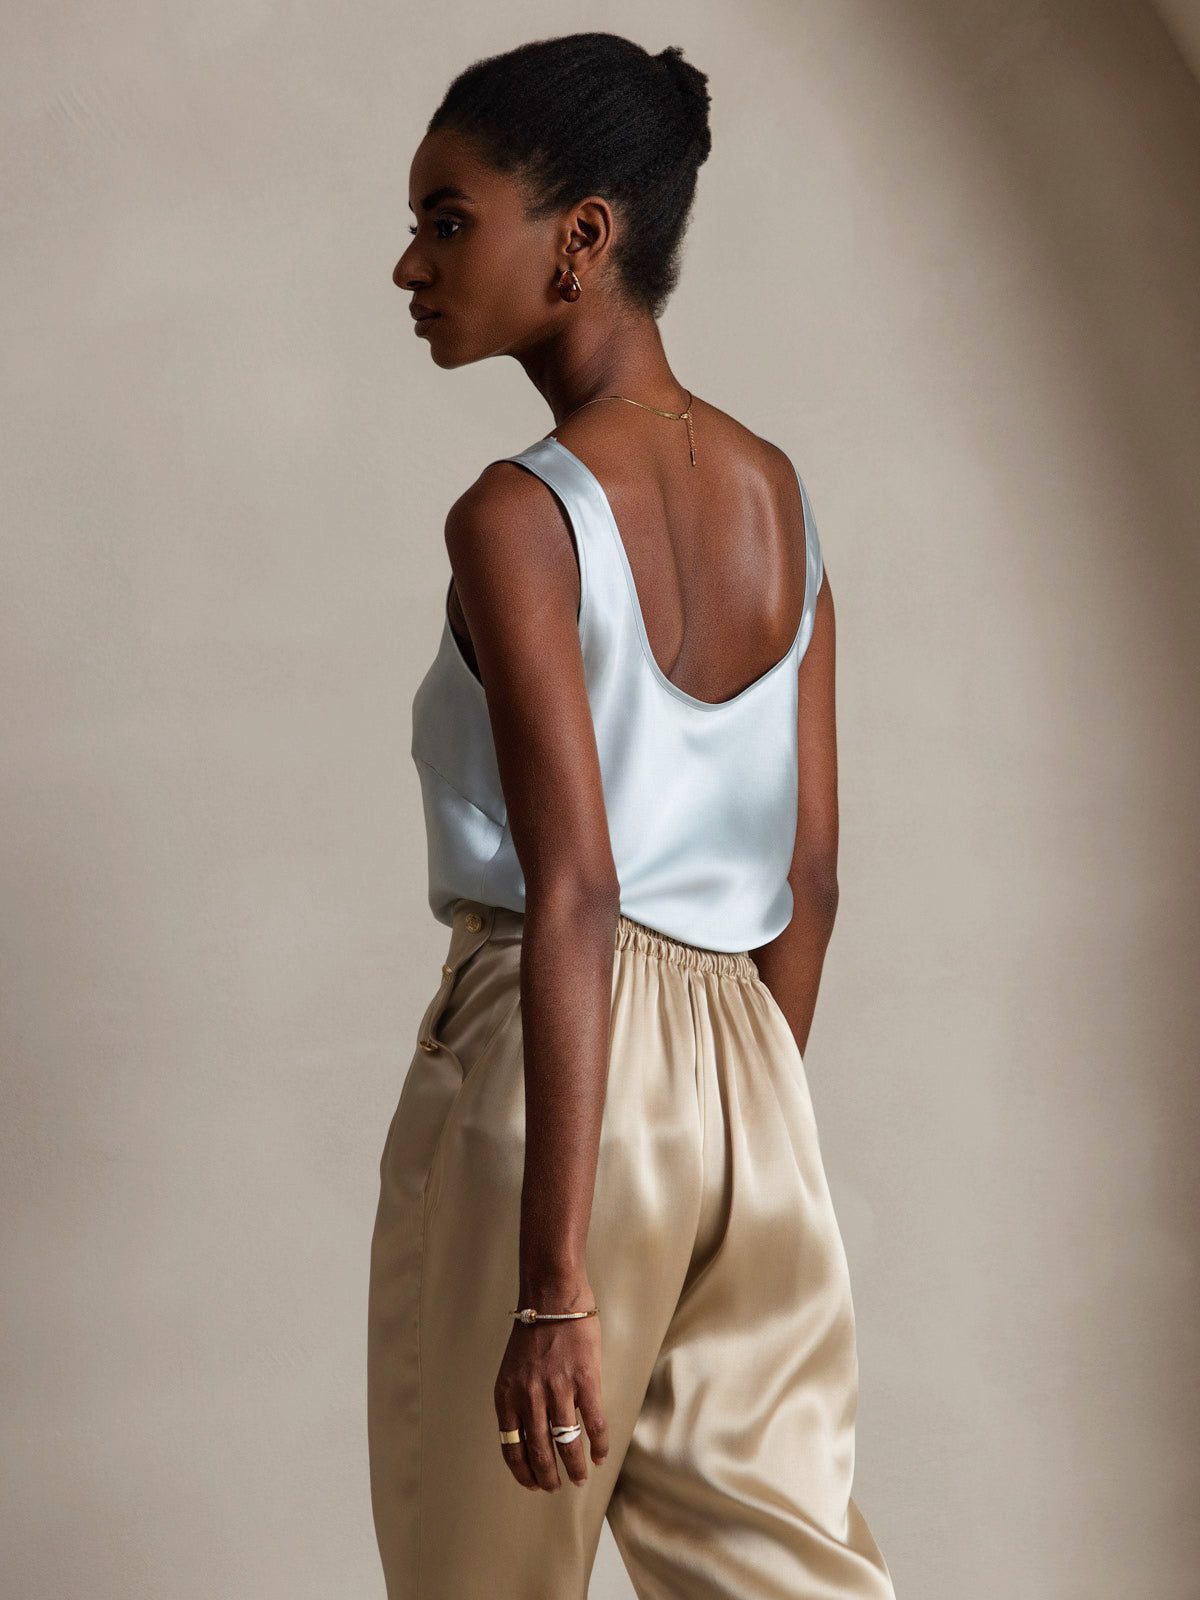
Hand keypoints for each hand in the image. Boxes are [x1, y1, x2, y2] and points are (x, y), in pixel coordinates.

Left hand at [494, 1281, 609, 1491]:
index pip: (512, 1448)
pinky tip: (599, 1456)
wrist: (553, 1296)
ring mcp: (557, 1389)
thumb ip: (518, 1402)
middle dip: (548, 1477)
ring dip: (575, 1467)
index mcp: (506, 1396)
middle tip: (557, 1487)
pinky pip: (593, 1424)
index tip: (533, 1485)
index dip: (523, 1472)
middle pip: (539, 1452)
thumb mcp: (512, 1370)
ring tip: (580, 1478)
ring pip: (567, 1444)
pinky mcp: (584, 1380)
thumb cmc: (533, 1333)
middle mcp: (529, 1396)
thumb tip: (530, 1438)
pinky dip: (598, 1446)